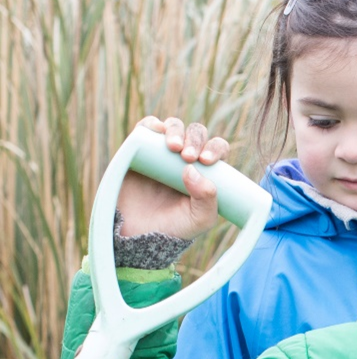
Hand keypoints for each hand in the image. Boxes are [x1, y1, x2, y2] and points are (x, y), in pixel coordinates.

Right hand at [116, 116, 229, 239]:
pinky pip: (147, 127)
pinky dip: (152, 124)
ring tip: (173, 147)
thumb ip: (207, 199)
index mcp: (206, 171)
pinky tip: (157, 130)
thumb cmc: (175, 227)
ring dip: (176, 130)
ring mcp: (162, 151)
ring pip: (174, 126)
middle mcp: (185, 158)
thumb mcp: (200, 219)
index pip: (217, 149)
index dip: (215, 148)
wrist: (138, 234)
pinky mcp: (139, 148)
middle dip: (196, 139)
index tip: (206, 161)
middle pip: (197, 133)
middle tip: (188, 156)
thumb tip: (193, 169)